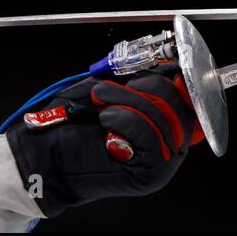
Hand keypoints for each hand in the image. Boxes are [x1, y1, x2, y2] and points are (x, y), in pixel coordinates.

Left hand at [5, 61, 203, 216]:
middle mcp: (170, 145)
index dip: (174, 77)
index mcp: (164, 124)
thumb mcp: (106, 89)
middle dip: (146, 85)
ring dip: (128, 100)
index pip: (188, 96)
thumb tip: (159, 60)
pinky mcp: (150, 174)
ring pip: (163, 117)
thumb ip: (135, 77)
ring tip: (101, 100)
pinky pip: (151, 135)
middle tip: (117, 85)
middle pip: (180, 104)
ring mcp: (163, 163)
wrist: (48, 158)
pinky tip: (106, 118)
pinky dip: (126, 117)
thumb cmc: (73, 126)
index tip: (155, 65)